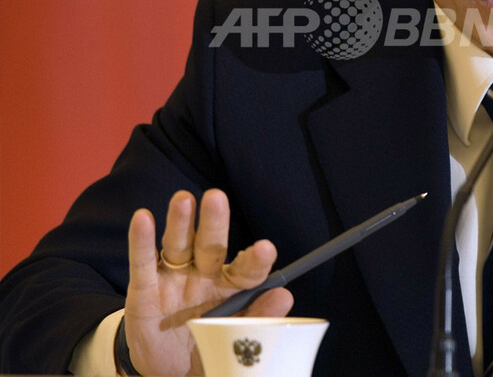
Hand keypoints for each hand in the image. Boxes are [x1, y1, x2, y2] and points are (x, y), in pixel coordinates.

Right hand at [124, 188, 293, 375]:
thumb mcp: (233, 340)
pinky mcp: (145, 290)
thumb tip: (285, 297)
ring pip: (178, 246)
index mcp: (231, 287)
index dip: (256, 259)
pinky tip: (143, 219)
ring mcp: (174, 279)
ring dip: (179, 223)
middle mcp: (204, 275)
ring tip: (183, 200)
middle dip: (214, 222)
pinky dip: (141, 241)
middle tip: (216, 197)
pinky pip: (144, 263)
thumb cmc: (207, 349)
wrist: (168, 370)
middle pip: (211, 245)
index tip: (266, 249)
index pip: (247, 269)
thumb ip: (258, 318)